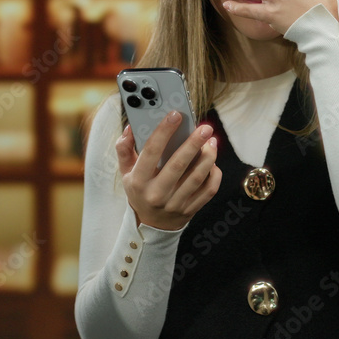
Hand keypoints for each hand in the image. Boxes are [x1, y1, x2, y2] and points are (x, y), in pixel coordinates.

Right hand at [116, 111, 221, 230]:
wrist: (151, 223)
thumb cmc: (140, 190)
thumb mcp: (126, 172)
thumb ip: (124, 149)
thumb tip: (130, 128)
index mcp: (138, 181)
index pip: (151, 152)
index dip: (163, 131)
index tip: (175, 115)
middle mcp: (156, 193)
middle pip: (178, 164)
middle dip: (193, 143)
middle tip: (205, 127)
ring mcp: (175, 204)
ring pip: (197, 178)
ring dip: (208, 157)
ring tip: (212, 141)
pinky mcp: (190, 209)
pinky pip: (208, 191)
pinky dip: (214, 175)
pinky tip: (213, 162)